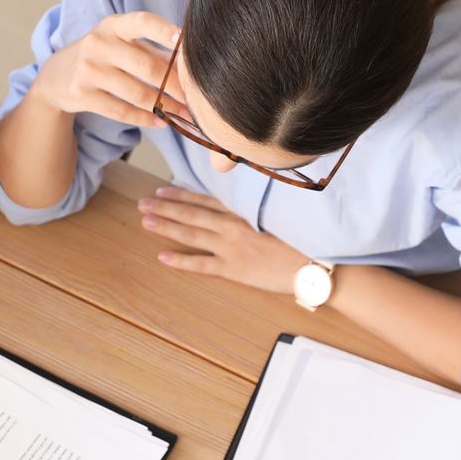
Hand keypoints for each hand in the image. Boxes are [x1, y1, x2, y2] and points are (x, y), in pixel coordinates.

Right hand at [30, 11, 184, 128]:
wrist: (56, 77)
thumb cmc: (102, 56)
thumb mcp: (121, 44)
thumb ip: (154, 51)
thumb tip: (190, 67)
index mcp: (114, 25)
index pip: (142, 22)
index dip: (163, 30)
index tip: (183, 39)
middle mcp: (99, 44)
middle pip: (146, 65)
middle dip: (175, 85)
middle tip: (194, 97)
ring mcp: (88, 70)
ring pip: (135, 93)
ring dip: (163, 106)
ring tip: (182, 114)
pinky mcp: (81, 95)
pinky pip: (120, 111)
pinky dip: (144, 118)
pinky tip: (160, 121)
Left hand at [140, 187, 307, 294]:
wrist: (316, 262)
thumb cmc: (303, 237)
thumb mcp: (278, 213)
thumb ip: (255, 206)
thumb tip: (240, 200)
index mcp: (244, 210)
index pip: (206, 200)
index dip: (182, 195)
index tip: (162, 190)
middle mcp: (233, 224)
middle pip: (192, 214)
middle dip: (166, 207)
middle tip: (143, 203)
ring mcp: (232, 247)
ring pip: (192, 234)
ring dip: (167, 226)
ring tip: (146, 221)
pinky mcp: (234, 269)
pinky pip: (202, 264)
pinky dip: (181, 261)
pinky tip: (162, 256)